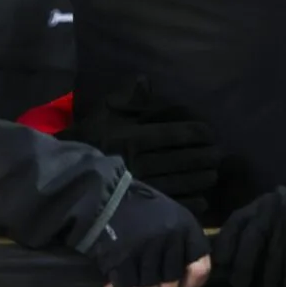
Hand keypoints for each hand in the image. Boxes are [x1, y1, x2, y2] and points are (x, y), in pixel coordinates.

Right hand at [66, 77, 220, 217]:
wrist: (66, 174)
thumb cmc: (89, 138)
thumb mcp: (104, 111)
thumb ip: (127, 96)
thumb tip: (145, 80)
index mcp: (133, 137)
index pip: (174, 134)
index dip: (196, 133)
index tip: (210, 133)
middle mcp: (140, 162)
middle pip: (182, 159)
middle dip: (205, 157)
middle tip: (219, 154)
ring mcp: (140, 187)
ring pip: (180, 182)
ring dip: (201, 178)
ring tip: (213, 174)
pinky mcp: (139, 206)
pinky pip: (170, 204)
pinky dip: (189, 202)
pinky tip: (201, 199)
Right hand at [86, 181, 210, 286]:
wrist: (104, 196)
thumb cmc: (138, 207)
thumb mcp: (170, 216)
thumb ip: (179, 245)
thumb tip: (180, 283)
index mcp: (186, 227)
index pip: (200, 268)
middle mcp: (171, 239)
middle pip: (170, 284)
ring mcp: (147, 248)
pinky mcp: (124, 257)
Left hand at [213, 162, 285, 286]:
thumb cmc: (281, 210)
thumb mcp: (260, 211)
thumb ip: (245, 229)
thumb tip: (225, 263)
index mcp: (253, 209)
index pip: (234, 224)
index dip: (225, 244)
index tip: (220, 264)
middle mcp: (267, 213)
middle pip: (252, 239)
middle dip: (244, 265)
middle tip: (239, 286)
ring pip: (274, 254)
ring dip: (269, 281)